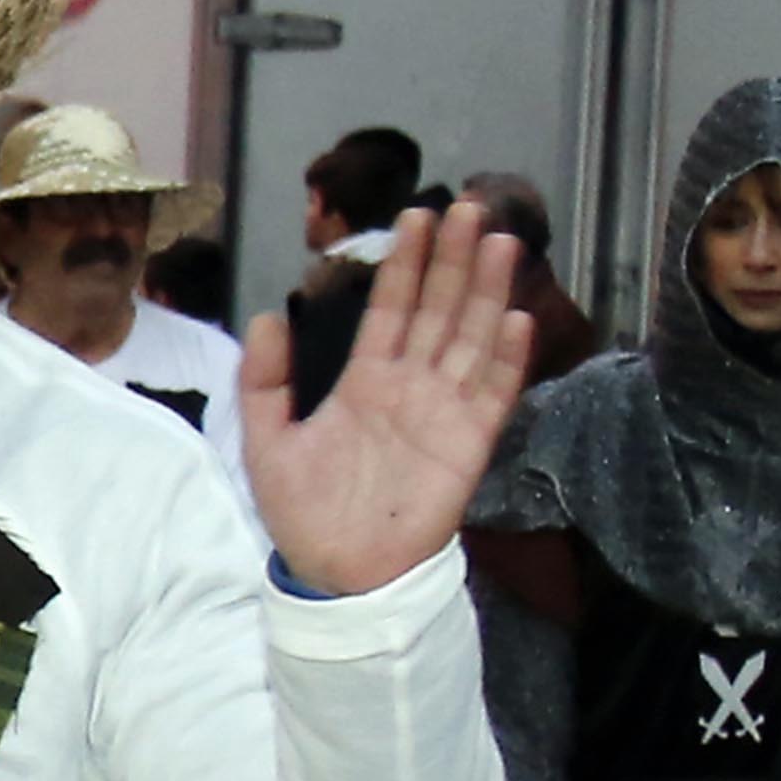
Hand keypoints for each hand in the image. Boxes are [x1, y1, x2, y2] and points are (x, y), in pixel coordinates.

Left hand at [239, 198, 537, 596]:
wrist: (339, 572)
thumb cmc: (304, 512)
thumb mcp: (267, 443)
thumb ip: (265, 382)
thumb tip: (267, 314)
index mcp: (366, 381)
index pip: (391, 309)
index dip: (406, 264)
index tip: (417, 216)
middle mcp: (411, 385)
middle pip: (440, 309)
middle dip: (455, 260)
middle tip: (471, 208)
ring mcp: (444, 410)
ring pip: (472, 337)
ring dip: (487, 292)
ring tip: (500, 242)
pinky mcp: (470, 442)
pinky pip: (493, 393)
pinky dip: (506, 358)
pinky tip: (515, 319)